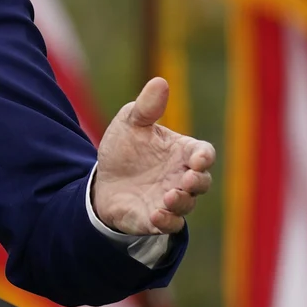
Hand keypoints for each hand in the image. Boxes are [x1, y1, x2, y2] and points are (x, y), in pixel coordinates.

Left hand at [91, 76, 214, 235]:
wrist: (102, 179)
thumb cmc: (124, 148)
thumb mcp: (130, 122)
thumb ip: (147, 106)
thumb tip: (160, 82)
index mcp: (182, 152)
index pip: (204, 154)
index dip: (204, 157)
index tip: (196, 159)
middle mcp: (181, 177)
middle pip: (202, 182)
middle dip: (198, 181)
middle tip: (186, 179)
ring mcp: (171, 199)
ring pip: (188, 204)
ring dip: (182, 201)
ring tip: (168, 196)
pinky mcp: (156, 219)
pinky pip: (170, 225)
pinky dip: (167, 222)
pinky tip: (155, 215)